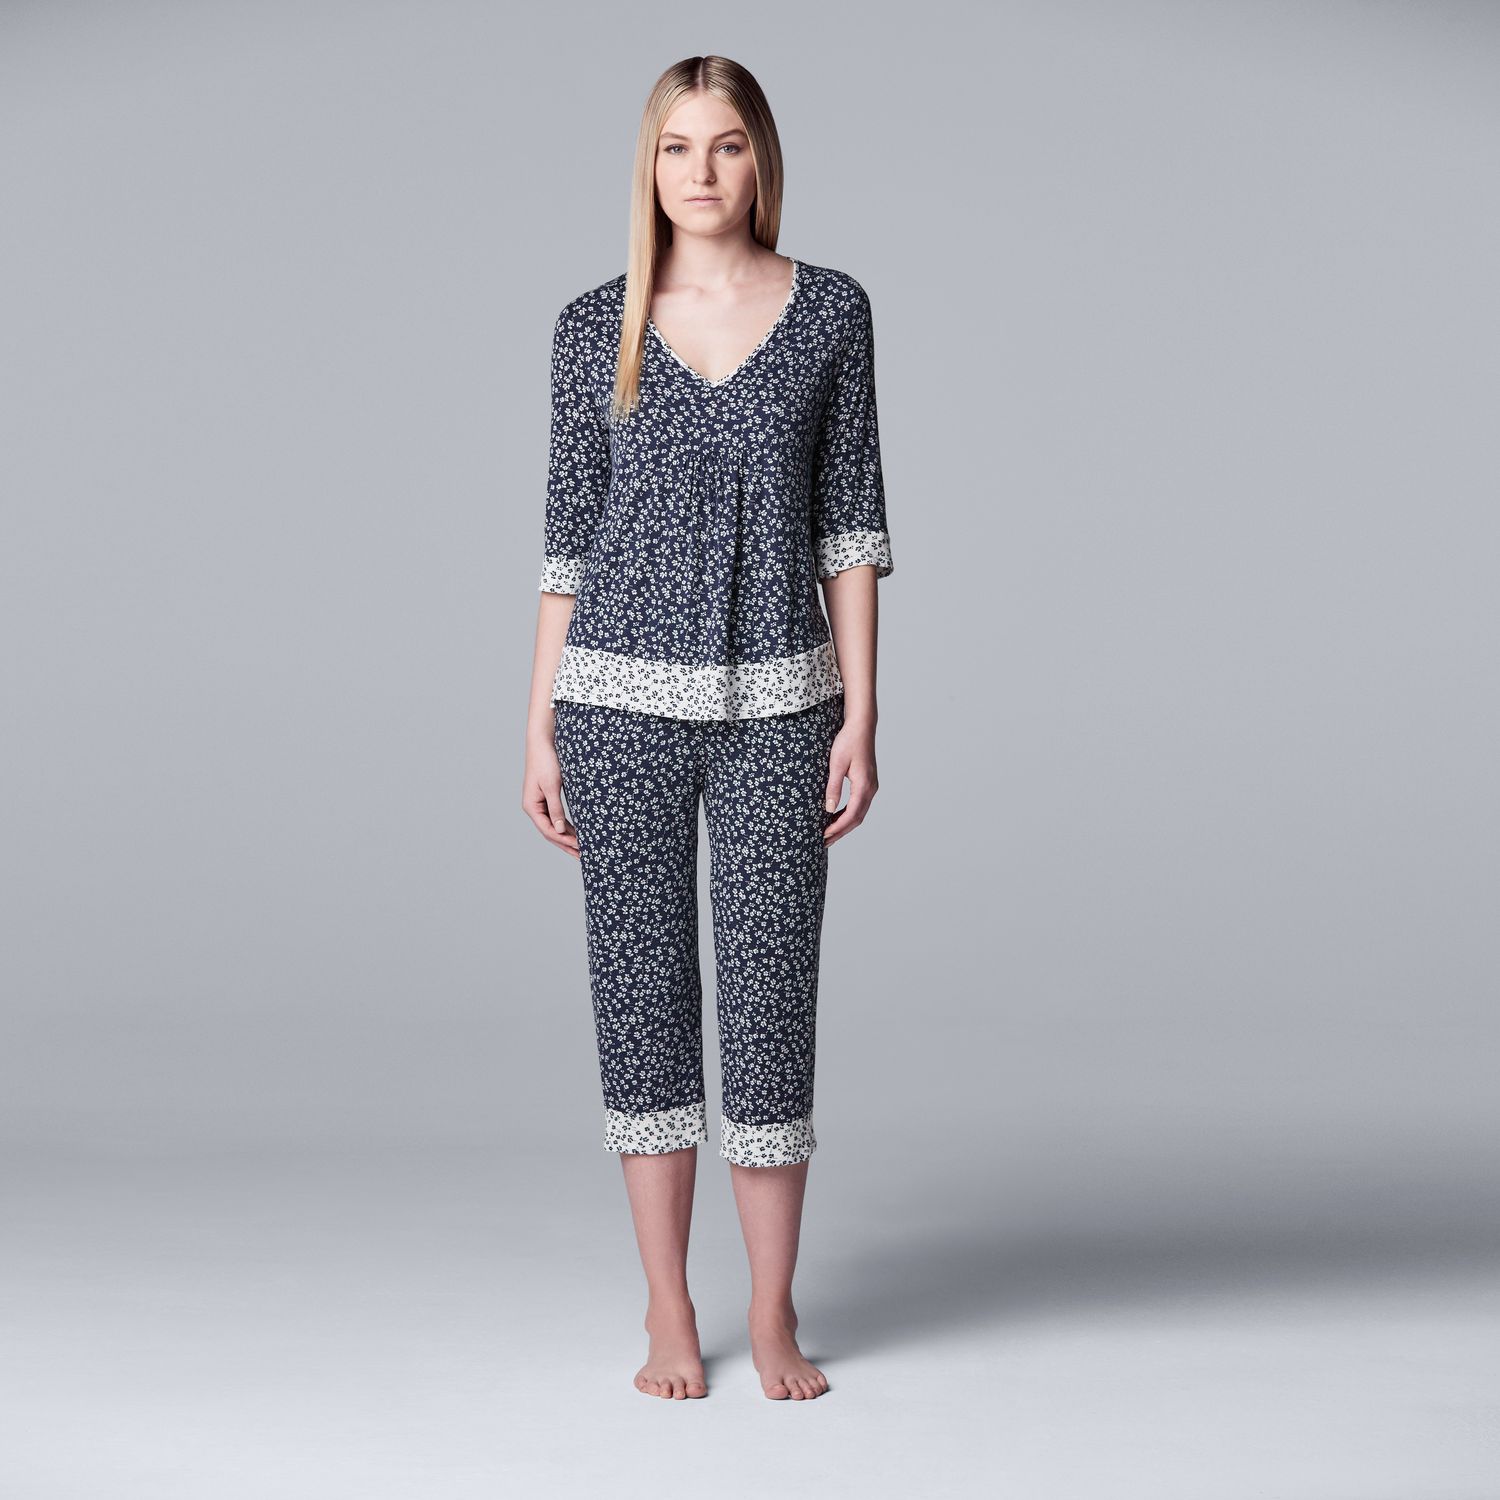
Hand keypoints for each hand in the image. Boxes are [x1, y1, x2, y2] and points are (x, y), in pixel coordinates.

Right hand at [522, 729, 578, 858]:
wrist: (542, 741)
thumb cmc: (546, 761)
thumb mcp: (552, 786)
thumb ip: (556, 809)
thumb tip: (559, 830)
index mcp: (532, 806)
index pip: (548, 831)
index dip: (564, 841)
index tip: (580, 848)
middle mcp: (534, 807)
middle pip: (550, 832)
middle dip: (566, 844)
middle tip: (583, 856)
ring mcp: (540, 803)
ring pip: (554, 826)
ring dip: (567, 837)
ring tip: (582, 849)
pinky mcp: (547, 798)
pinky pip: (557, 817)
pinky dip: (567, 826)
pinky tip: (577, 832)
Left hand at [823, 717, 877, 845]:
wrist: (861, 726)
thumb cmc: (848, 741)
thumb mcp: (836, 764)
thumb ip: (833, 787)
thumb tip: (828, 810)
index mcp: (864, 786)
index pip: (851, 815)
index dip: (837, 828)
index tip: (824, 836)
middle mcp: (870, 789)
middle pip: (856, 819)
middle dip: (840, 832)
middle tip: (824, 842)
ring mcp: (871, 786)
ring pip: (859, 813)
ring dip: (844, 825)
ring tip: (828, 834)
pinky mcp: (867, 783)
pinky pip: (859, 805)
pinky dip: (848, 815)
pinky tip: (836, 818)